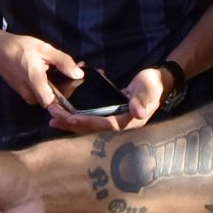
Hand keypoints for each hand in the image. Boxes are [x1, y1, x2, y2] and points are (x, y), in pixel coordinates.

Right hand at [0, 32, 84, 115]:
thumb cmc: (20, 48)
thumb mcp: (45, 50)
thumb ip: (63, 62)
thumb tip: (79, 74)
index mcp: (35, 83)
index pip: (54, 105)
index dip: (68, 101)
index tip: (77, 86)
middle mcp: (30, 94)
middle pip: (54, 100)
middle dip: (68, 87)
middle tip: (77, 71)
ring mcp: (26, 95)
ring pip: (48, 97)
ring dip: (60, 87)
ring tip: (68, 71)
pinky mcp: (24, 93)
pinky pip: (41, 94)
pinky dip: (50, 86)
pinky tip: (55, 73)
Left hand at [50, 66, 166, 134]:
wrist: (159, 83)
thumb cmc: (153, 84)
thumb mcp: (148, 88)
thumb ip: (142, 99)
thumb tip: (137, 113)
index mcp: (129, 122)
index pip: (104, 125)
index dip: (87, 123)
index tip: (71, 119)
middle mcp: (120, 126)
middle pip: (92, 129)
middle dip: (72, 126)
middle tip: (53, 120)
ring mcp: (115, 122)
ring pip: (89, 126)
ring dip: (71, 123)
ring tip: (53, 119)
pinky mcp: (110, 117)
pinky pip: (91, 119)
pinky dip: (78, 117)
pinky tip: (65, 114)